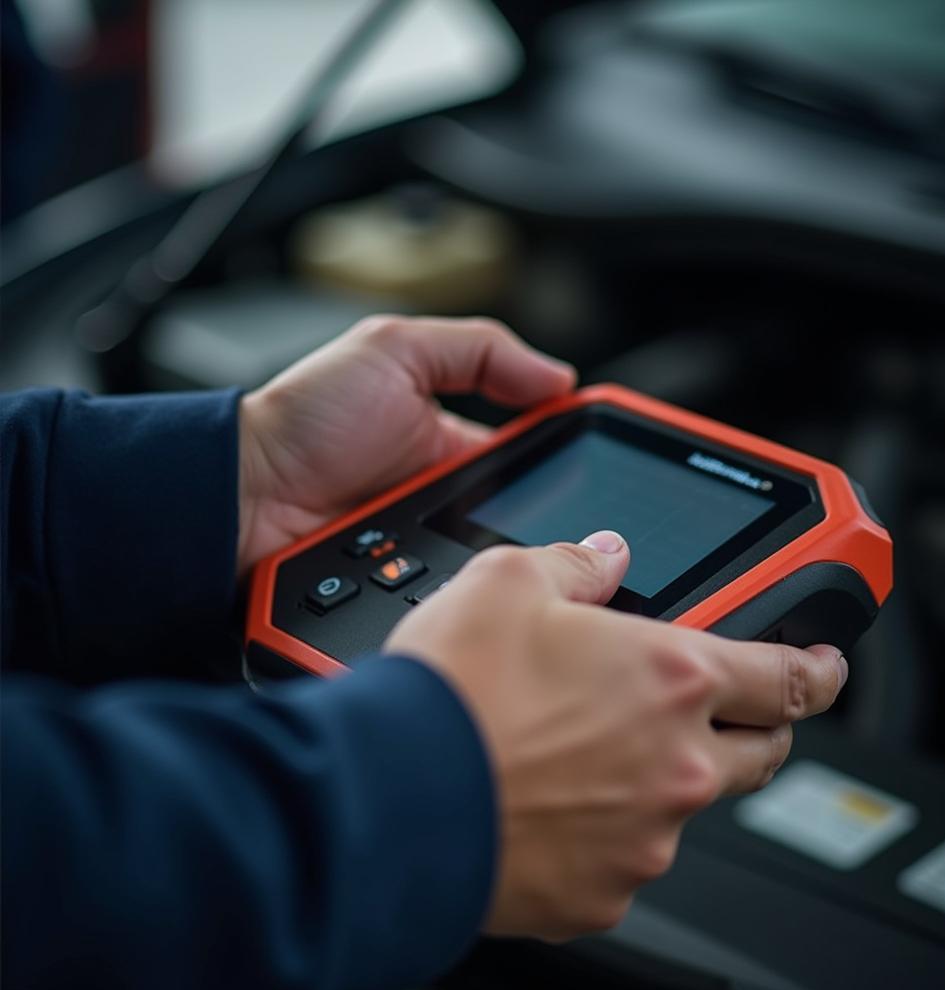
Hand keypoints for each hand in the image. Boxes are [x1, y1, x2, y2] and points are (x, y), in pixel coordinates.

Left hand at [237, 315, 574, 574]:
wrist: (240, 490)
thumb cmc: (304, 416)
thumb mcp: (394, 349)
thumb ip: (479, 351)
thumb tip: (561, 378)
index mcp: (453, 443)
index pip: (535, 454)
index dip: (572, 457)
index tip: (609, 461)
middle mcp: (447, 498)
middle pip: (525, 516)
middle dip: (554, 521)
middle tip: (583, 523)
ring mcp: (428, 545)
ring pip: (497, 561)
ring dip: (516, 557)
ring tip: (539, 557)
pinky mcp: (408, 589)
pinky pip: (456, 591)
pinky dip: (472, 589)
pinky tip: (486, 585)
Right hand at [385, 531, 847, 940]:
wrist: (391, 796)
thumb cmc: (452, 691)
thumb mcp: (508, 581)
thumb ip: (575, 563)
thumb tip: (605, 554)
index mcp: (670, 678)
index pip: (787, 676)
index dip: (819, 669)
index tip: (827, 668)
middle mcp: (676, 765)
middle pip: (762, 753)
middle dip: (758, 730)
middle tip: (719, 712)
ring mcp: (644, 840)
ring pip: (684, 809)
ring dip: (660, 781)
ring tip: (585, 756)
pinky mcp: (602, 897)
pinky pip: (625, 862)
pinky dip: (605, 833)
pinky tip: (550, 806)